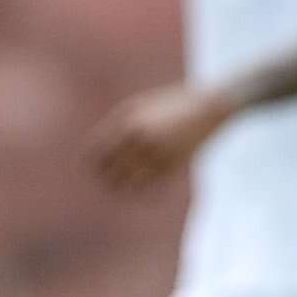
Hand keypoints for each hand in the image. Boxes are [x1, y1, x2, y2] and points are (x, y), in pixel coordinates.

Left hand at [88, 82, 237, 191]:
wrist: (208, 109)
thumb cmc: (169, 104)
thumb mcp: (139, 105)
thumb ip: (117, 122)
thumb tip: (99, 143)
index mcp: (128, 123)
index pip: (97, 151)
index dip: (90, 162)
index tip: (89, 166)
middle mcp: (140, 140)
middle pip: (110, 169)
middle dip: (102, 177)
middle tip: (101, 181)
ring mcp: (157, 154)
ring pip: (128, 183)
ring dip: (119, 188)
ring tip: (116, 190)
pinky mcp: (173, 166)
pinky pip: (149, 187)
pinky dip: (140, 192)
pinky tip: (137, 192)